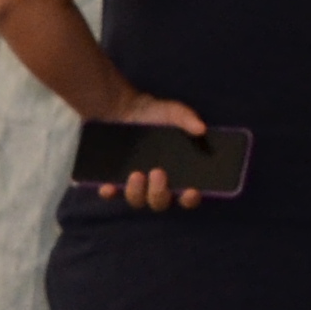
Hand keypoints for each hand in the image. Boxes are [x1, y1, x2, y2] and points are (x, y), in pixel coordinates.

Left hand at [84, 92, 212, 213]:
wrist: (122, 107)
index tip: (192, 190)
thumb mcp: (173, 112)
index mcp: (177, 175)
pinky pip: (110, 193)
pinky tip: (108, 187)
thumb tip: (201, 128)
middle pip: (160, 202)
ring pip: (136, 200)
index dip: (190, 198)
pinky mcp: (112, 179)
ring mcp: (133, 184)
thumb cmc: (154, 114)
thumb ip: (187, 119)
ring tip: (136, 174)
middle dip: (160, 192)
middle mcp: (156, 185)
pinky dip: (109, 192)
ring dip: (137, 192)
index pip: (187, 196)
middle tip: (158, 172)